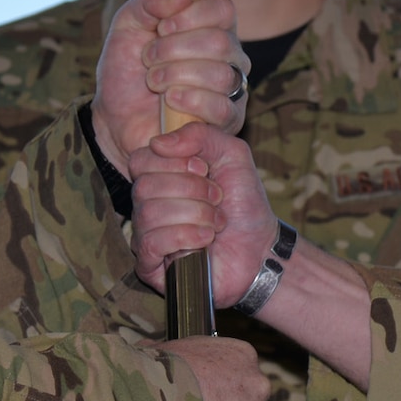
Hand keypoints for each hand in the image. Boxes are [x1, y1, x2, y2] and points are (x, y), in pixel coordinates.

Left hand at [92, 0, 247, 177]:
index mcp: (212, 28)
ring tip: (154, 82)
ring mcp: (232, 89)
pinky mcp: (228, 122)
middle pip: (220, 42)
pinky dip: (190, 101)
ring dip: (175, 76)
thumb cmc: (127, 71)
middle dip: (173, 50)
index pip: (222, 9)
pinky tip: (170, 101)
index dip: (190, 15)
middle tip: (149, 59)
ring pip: (220, 75)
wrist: (115, 118)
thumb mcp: (128, 24)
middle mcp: (230, 57)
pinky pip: (221, 108)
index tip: (162, 28)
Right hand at [131, 124, 276, 302]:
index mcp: (159, 177)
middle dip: (191, 190)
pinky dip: (185, 236)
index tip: (204, 169)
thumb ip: (200, 134)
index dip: (174, 162)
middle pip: (143, 187)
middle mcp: (147, 205)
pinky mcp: (149, 266)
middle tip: (217, 198)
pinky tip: (206, 239)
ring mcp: (146, 235)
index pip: (140, 160)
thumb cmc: (244, 203)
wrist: (260, 249)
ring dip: (195, 214)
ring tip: (217, 222)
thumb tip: (158, 143)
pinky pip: (151, 242)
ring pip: (149, 214)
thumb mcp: (232, 154)